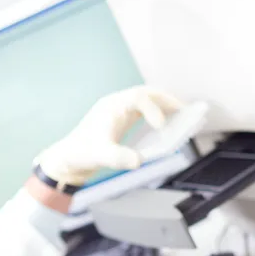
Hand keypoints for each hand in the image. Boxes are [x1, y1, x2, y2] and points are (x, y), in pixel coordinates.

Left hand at [34, 86, 181, 187]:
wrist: (68, 159)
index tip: (161, 126)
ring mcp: (119, 113)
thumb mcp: (100, 156)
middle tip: (186, 112)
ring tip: (182, 117)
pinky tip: (167, 127)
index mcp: (112, 106)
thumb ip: (118, 157)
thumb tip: (137, 161)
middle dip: (167, 101)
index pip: (139, 98)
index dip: (154, 109)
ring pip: (147, 102)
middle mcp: (116, 105)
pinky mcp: (120, 122)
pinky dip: (157, 116)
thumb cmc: (81, 154)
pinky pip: (143, 113)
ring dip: (164, 107)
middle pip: (147, 94)